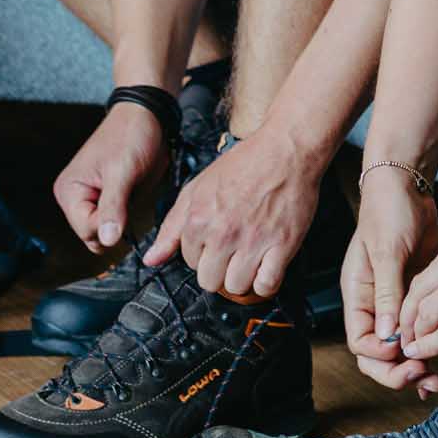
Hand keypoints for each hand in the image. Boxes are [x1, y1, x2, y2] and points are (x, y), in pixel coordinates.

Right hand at [52, 98, 166, 256]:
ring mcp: (90, 199)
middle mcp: (74, 198)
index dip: (110, 225)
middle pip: (93, 235)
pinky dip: (126, 216)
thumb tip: (107, 240)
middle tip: (129, 196)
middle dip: (115, 225)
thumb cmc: (131, 135)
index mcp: (69, 191)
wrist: (146, 115)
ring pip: (105, 231)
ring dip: (122, 220)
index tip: (126, 203)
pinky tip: (132, 194)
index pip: (86, 230)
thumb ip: (113, 207)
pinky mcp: (106, 199)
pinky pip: (114, 221)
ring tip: (130, 192)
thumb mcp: (122, 172)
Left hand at [145, 132, 323, 299]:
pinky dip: (267, 282)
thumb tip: (152, 259)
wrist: (285, 150)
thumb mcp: (197, 188)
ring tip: (249, 258)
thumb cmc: (244, 164)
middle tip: (232, 252)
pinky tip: (267, 267)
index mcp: (198, 221)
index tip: (215, 240)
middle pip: (211, 282)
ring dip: (243, 277)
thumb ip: (172, 226)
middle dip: (219, 270)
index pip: (189, 262)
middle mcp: (223, 234)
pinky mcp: (282, 245)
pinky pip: (267, 285)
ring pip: (237, 287)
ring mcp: (253, 242)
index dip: (202, 252)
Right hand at [343, 164, 437, 395]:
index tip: (405, 355)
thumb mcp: (387, 252)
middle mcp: (373, 303)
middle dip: (397, 371)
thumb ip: (387, 294)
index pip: (361, 342)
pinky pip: (419, 328)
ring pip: (401, 346)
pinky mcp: (415, 294)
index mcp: (357, 294)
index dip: (381, 356)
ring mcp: (394, 300)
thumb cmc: (388, 211)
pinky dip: (429, 343)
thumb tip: (388, 334)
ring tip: (437, 378)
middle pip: (378, 353)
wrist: (407, 185)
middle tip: (424, 378)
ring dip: (416, 363)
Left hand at [394, 222, 437, 367]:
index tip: (413, 313)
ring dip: (417, 333)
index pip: (429, 271)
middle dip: (408, 317)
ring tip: (415, 346)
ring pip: (426, 312)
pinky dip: (428, 347)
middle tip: (406, 334)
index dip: (416, 298)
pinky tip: (423, 353)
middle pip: (420, 289)